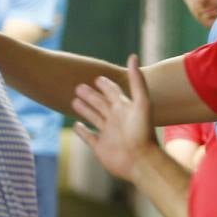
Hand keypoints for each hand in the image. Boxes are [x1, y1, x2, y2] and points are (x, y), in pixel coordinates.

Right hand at [71, 54, 154, 180]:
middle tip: (78, 87)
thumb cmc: (142, 132)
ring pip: (94, 117)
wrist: (141, 161)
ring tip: (74, 101)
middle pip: (101, 103)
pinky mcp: (101, 148)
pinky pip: (89, 137)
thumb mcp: (141, 102)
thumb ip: (137, 80)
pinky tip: (75, 126)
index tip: (98, 78)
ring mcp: (108, 134)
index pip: (113, 92)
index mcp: (125, 108)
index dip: (106, 85)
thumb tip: (133, 56)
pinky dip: (82, 131)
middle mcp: (116, 119)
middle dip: (91, 95)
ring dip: (85, 109)